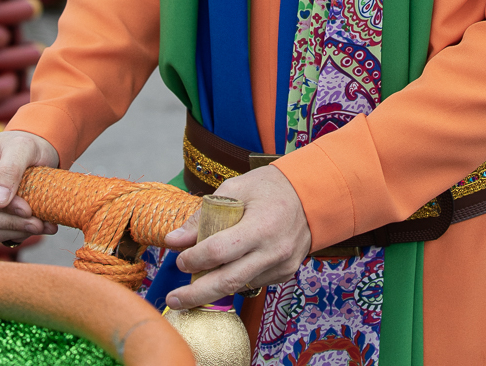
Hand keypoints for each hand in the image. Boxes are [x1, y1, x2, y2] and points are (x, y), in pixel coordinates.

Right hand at [0, 130, 58, 244]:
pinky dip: (16, 232)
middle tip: (40, 223)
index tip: (27, 209)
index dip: (1, 208)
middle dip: (12, 222)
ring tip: (43, 226)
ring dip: (17, 230)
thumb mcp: (23, 147)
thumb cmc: (26, 143)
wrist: (32, 150)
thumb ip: (10, 169)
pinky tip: (35, 226)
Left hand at [163, 165, 311, 308]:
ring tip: (194, 284)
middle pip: (227, 282)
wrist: (312, 195)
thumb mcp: (235, 188)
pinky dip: (235, 279)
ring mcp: (281, 267)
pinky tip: (226, 270)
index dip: (194, 259)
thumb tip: (173, 240)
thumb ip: (203, 215)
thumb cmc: (270, 187)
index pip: (219, 252)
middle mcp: (273, 252)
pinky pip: (253, 282)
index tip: (180, 259)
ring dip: (214, 287)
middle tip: (174, 299)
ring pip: (239, 285)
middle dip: (196, 295)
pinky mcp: (285, 274)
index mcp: (261, 226)